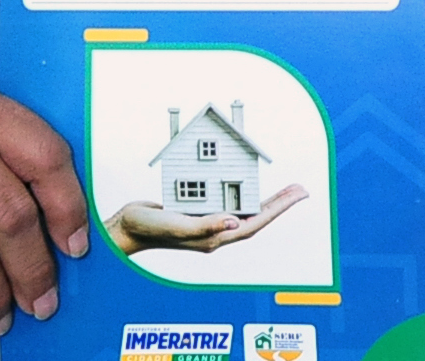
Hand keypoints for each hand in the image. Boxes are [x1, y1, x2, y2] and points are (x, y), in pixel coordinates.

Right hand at [103, 183, 307, 253]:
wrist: (124, 228)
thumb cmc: (147, 229)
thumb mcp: (175, 224)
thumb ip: (203, 225)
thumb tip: (235, 220)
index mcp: (213, 237)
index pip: (254, 223)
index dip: (278, 210)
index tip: (297, 195)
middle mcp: (214, 232)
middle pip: (256, 218)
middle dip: (280, 205)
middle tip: (300, 189)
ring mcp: (206, 224)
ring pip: (245, 211)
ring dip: (265, 200)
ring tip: (284, 190)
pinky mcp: (198, 214)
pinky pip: (228, 204)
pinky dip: (241, 195)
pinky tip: (246, 187)